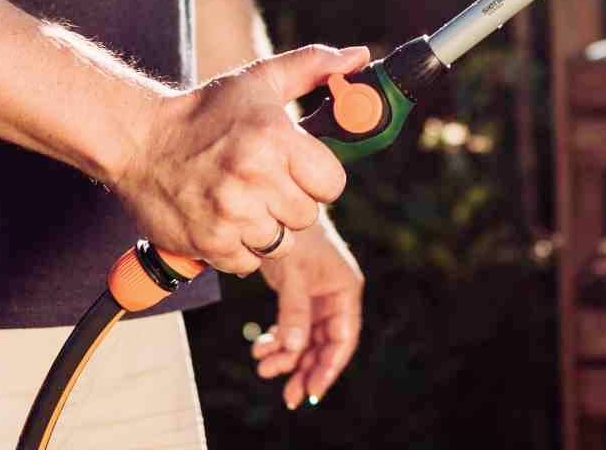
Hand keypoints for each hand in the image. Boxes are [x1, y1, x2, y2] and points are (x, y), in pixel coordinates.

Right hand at [114, 44, 369, 274]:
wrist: (140, 140)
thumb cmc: (207, 110)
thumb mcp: (261, 79)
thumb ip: (315, 66)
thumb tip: (360, 57)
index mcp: (273, 138)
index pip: (332, 183)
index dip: (320, 177)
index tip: (300, 167)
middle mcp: (254, 179)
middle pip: (309, 215)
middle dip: (293, 200)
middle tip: (265, 179)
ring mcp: (231, 215)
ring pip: (282, 243)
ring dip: (269, 226)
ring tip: (244, 198)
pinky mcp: (209, 244)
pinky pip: (249, 263)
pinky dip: (241, 246)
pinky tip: (224, 217)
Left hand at [252, 214, 363, 408]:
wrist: (278, 208)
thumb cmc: (294, 236)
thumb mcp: (293, 274)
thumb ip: (295, 312)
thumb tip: (294, 350)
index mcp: (345, 290)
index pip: (342, 337)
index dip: (329, 367)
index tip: (311, 391)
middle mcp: (335, 296)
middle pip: (325, 343)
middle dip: (306, 369)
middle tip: (288, 396)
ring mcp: (318, 296)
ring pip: (307, 339)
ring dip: (287, 356)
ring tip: (263, 366)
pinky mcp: (300, 294)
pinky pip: (294, 327)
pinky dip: (279, 339)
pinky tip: (260, 347)